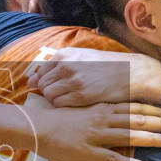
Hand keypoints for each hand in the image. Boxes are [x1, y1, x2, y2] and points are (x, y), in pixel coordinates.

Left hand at [26, 48, 160, 107]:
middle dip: (48, 92)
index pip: (40, 71)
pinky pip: (59, 104)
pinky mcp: (81, 95)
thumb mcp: (81, 58)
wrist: (130, 73)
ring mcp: (74, 80)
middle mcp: (67, 65)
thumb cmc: (105, 66)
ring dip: (55, 100)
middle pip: (42, 84)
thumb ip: (56, 67)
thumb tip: (30, 80)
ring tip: (69, 99)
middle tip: (63, 95)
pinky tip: (75, 104)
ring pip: (48, 95)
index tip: (54, 87)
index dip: (44, 82)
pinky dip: (63, 106)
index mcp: (65, 54)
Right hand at [29, 103, 160, 160]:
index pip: (133, 106)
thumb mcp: (78, 108)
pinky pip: (113, 159)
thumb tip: (107, 111)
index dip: (154, 110)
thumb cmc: (53, 118)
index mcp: (100, 108)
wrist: (34, 126)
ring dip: (152, 139)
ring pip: (130, 135)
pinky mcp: (88, 152)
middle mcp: (102, 119)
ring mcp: (96, 135)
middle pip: (138, 119)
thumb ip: (94, 109)